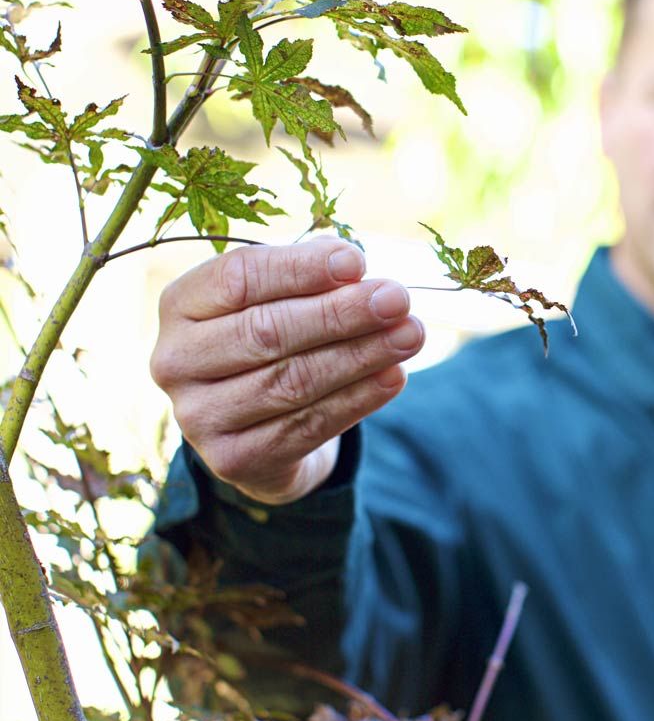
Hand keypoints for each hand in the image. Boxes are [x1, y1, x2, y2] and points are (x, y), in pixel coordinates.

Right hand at [150, 237, 423, 503]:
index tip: (357, 262)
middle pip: (268, 332)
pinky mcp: (234, 459)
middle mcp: (176, 360)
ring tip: (410, 334)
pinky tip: (395, 376)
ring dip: (361, 356)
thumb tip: (350, 264)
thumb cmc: (271, 340)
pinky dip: (358, 399)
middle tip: (398, 300)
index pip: (238, 278)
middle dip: (341, 314)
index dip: (299, 268)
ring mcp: (200, 416)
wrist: (254, 428)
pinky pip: (307, 425)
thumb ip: (307, 277)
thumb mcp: (277, 299)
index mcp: (180, 305)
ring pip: (292, 381)